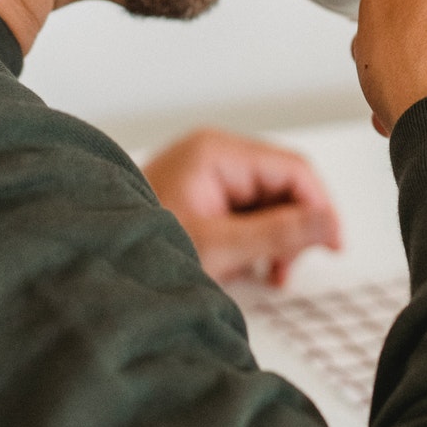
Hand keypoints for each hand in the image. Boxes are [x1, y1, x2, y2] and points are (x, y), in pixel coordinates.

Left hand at [141, 128, 341, 285]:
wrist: (93, 268)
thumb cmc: (141, 249)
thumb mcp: (219, 247)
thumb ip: (279, 233)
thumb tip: (329, 223)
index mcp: (218, 152)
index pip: (294, 170)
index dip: (321, 207)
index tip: (333, 245)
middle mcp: (214, 155)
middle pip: (283, 186)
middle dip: (294, 229)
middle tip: (286, 269)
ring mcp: (206, 176)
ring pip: (268, 203)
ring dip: (276, 240)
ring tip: (266, 274)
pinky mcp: (201, 197)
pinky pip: (246, 214)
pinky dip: (255, 242)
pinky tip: (249, 268)